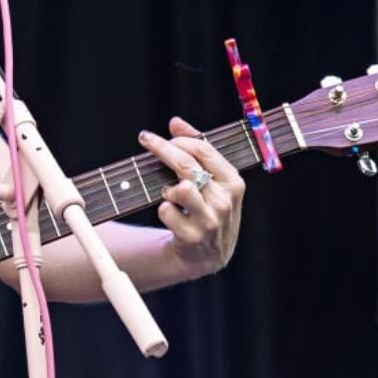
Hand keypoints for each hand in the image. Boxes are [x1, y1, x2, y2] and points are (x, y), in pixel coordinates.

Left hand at [138, 116, 245, 279]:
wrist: (207, 255)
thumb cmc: (208, 209)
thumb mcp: (212, 181)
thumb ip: (197, 149)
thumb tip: (176, 122)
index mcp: (233, 182)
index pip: (204, 150)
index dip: (177, 139)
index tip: (156, 137)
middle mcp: (224, 201)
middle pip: (187, 165)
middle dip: (162, 148)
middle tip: (145, 139)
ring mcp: (210, 220)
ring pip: (180, 188)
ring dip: (168, 188)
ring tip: (171, 194)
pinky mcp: (192, 237)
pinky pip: (166, 211)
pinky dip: (163, 209)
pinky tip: (172, 215)